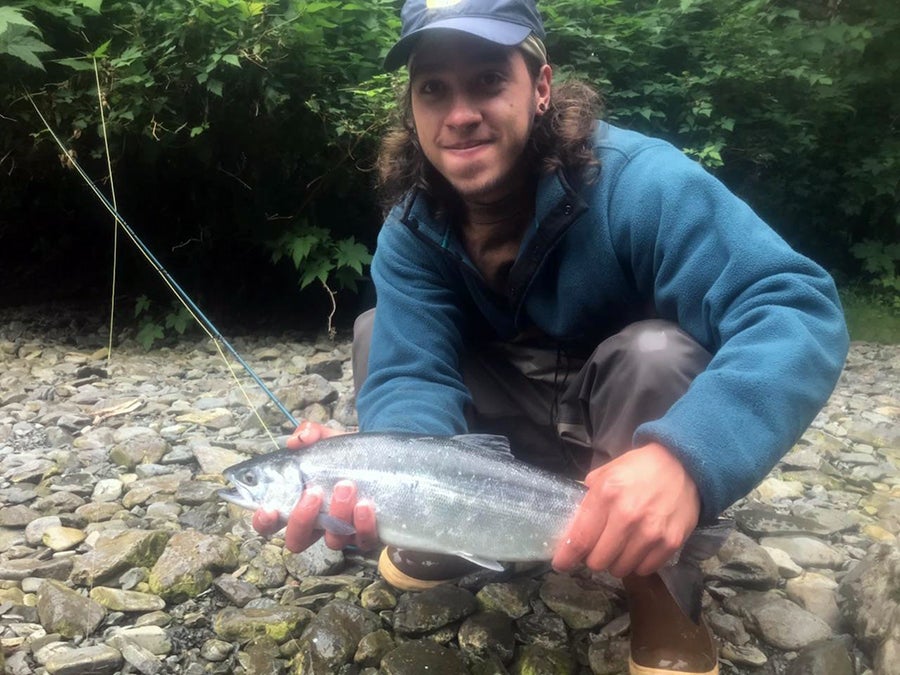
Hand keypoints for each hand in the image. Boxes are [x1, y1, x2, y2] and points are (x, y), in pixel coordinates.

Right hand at [252, 421, 379, 552]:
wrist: (383, 460)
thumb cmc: (345, 455)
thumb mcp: (328, 439)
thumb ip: (310, 433)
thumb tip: (298, 440)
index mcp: (297, 503)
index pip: (270, 521)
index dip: (263, 521)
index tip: (268, 508)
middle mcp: (317, 523)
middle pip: (295, 541)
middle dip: (301, 519)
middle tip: (313, 492)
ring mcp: (342, 532)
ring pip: (332, 541)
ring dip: (336, 513)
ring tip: (346, 486)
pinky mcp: (367, 536)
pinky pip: (363, 540)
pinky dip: (363, 524)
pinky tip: (365, 505)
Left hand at [551, 442, 700, 577]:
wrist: (683, 464)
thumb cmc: (639, 468)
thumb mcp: (606, 473)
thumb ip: (588, 498)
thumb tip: (573, 526)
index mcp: (606, 494)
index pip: (579, 538)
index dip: (566, 557)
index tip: (561, 564)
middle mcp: (627, 516)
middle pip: (598, 561)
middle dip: (593, 558)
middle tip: (598, 548)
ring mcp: (650, 532)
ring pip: (620, 569)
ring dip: (616, 562)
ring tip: (620, 547)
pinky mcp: (670, 542)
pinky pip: (644, 569)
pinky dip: (638, 564)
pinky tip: (639, 549)